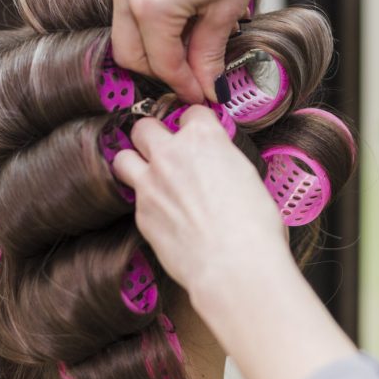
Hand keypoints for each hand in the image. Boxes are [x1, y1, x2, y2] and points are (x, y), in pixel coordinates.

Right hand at [110, 0, 283, 103]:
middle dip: (162, 74)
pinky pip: (127, 13)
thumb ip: (209, 55)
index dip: (185, 86)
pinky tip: (179, 31)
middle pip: (131, 57)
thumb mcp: (226, 11)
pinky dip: (148, 30)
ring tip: (189, 56)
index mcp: (152, 6)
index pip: (163, 65)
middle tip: (194, 81)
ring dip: (152, 54)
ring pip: (125, 37)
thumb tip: (209, 89)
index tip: (204, 96)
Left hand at [112, 106, 288, 299]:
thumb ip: (224, 163)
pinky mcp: (141, 214)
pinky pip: (135, 199)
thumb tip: (221, 169)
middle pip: (144, 127)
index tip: (197, 134)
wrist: (234, 265)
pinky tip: (164, 216)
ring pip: (123, 158)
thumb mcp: (248, 178)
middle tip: (164, 149)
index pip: (191, 113)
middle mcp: (171, 155)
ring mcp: (151, 184)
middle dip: (152, 135)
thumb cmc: (254, 227)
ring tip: (149, 176)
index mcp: (204, 139)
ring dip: (134, 162)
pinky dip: (146, 203)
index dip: (195, 124)